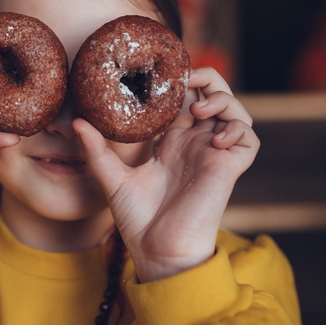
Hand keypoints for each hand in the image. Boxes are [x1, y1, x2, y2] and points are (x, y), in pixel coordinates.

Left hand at [74, 67, 258, 281]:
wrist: (157, 251)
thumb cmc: (137, 220)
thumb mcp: (112, 178)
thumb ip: (97, 150)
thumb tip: (76, 122)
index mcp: (172, 142)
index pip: (183, 100)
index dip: (177, 82)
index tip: (159, 73)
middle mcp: (195, 144)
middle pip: (213, 97)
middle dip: (205, 79)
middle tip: (185, 78)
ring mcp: (214, 154)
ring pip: (236, 112)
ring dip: (222, 100)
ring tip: (197, 110)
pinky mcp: (229, 168)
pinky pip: (249, 139)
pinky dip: (237, 128)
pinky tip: (214, 137)